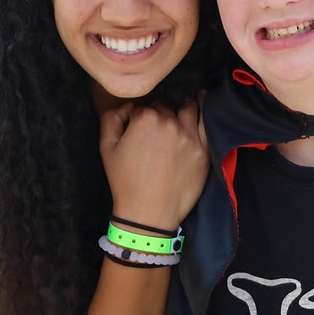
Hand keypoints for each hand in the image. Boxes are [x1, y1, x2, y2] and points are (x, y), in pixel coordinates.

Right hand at [98, 99, 209, 231]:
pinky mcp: (204, 150)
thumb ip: (113, 118)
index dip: (139, 117)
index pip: (144, 106)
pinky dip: (203, 110)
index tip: (137, 131)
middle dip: (159, 114)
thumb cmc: (125, 181)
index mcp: (145, 118)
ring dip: (181, 108)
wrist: (148, 213)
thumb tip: (129, 107)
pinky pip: (207, 122)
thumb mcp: (106, 147)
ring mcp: (190, 136)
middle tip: (155, 133)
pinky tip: (201, 102)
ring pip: (188, 108)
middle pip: (165, 107)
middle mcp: (170, 122)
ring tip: (178, 114)